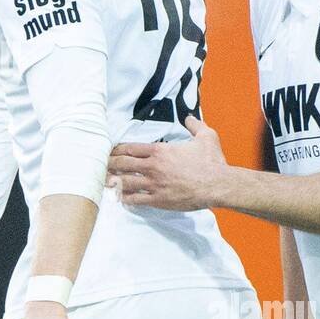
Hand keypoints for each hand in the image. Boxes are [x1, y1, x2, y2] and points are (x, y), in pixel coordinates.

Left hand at [106, 115, 227, 210]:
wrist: (218, 184)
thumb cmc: (212, 161)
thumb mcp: (206, 136)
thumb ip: (195, 125)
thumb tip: (189, 117)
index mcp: (160, 151)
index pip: (130, 148)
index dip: (117, 150)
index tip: (110, 151)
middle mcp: (153, 166)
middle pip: (123, 164)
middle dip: (109, 164)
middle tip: (101, 166)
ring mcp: (154, 184)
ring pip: (125, 183)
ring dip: (113, 182)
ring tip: (105, 182)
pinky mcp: (159, 200)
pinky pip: (136, 200)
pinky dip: (125, 199)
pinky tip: (120, 198)